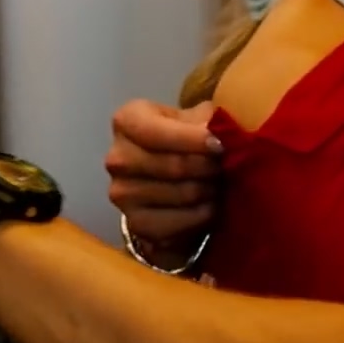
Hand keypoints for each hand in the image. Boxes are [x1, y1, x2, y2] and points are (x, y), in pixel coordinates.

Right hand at [105, 99, 223, 257]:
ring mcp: (122, 194)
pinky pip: (178, 223)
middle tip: (226, 166)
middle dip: (208, 167)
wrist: (172, 177)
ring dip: (209, 190)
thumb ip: (208, 121)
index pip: (155, 132)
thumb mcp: (197, 118)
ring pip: (181, 194)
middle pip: (173, 165)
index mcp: (127, 121)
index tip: (221, 145)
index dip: (193, 139)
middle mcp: (117, 158)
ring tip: (219, 182)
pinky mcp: (135, 223)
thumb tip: (221, 134)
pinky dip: (202, 214)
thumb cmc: (186, 138)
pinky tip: (210, 204)